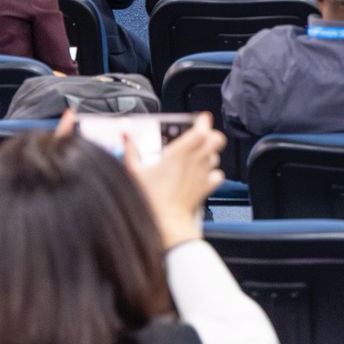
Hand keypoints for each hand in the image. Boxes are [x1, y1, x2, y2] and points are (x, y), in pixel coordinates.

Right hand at [127, 113, 225, 250]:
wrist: (166, 224)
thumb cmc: (150, 200)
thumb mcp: (134, 172)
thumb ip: (130, 151)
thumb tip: (126, 136)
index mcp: (180, 153)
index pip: (201, 129)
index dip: (204, 121)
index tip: (201, 118)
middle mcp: (196, 161)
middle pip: (216, 139)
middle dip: (211, 135)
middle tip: (202, 135)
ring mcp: (203, 175)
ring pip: (216, 156)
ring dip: (210, 153)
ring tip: (198, 155)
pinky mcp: (206, 188)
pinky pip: (218, 175)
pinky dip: (213, 172)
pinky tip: (202, 174)